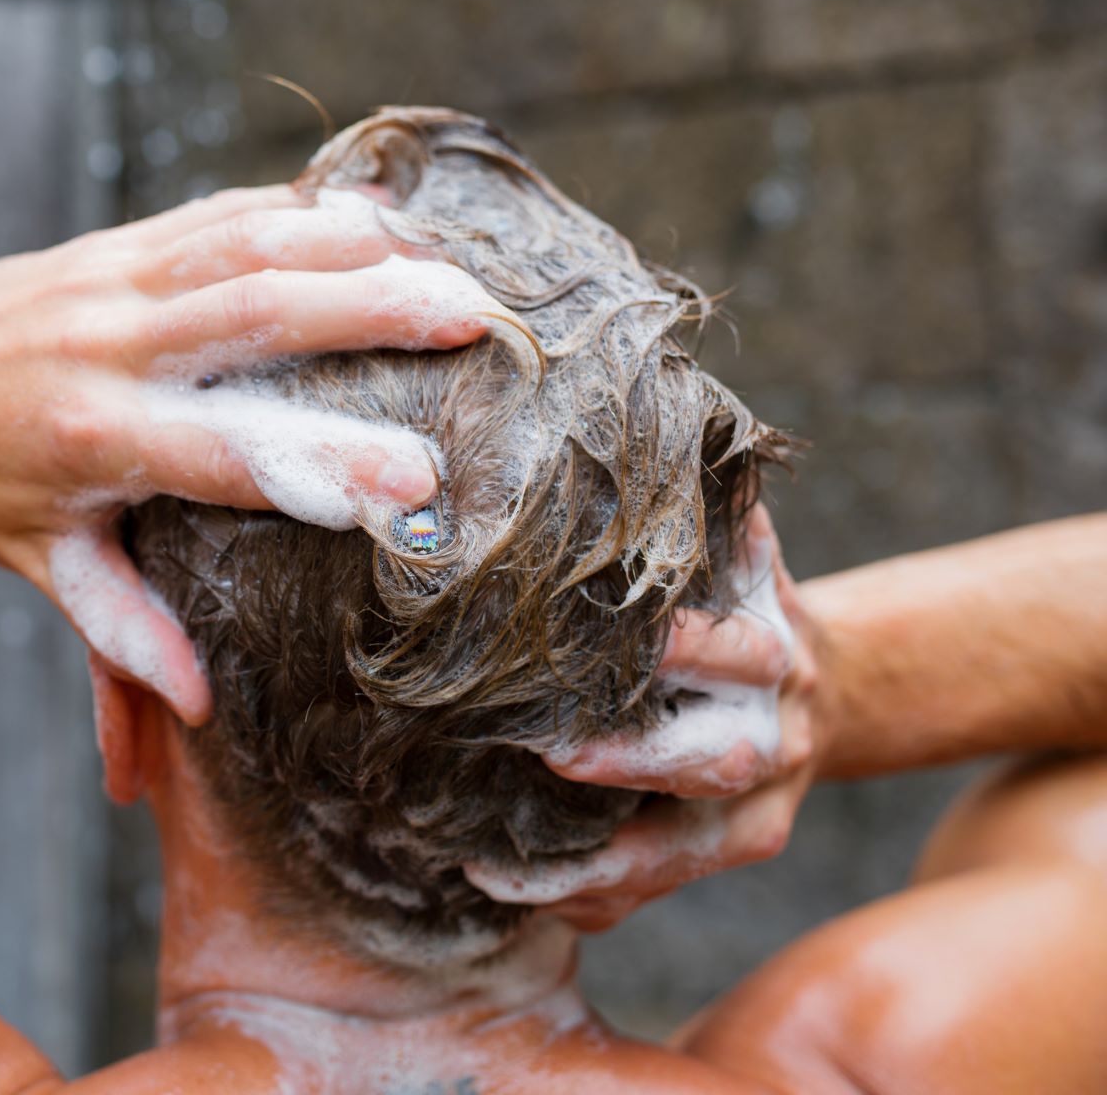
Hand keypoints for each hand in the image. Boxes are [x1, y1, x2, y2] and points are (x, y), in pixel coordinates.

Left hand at [0, 185, 517, 723]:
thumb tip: (202, 713)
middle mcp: (109, 348)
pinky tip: (365, 211)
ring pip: (246, 246)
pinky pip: (214, 215)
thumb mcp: (39, 566)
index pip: (234, 454)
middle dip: (376, 311)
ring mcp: (110, 282)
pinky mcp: (109, 245)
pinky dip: (294, 207)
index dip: (329, 465)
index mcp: (98, 441)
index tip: (422, 479)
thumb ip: (120, 636)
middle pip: (260, 317)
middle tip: (480, 316)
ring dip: (352, 245)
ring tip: (448, 254)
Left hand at [529, 505, 828, 930]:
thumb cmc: (738, 605)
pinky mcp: (740, 851)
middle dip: (636, 762)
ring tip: (492, 874)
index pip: (735, 649)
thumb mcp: (735, 551)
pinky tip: (522, 897)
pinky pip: (667, 889)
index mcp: (774, 644)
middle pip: (718, 759)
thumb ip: (695, 511)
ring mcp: (765, 802)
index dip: (685, 648)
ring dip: (595, 866)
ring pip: (689, 850)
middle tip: (550, 755)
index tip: (622, 643)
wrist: (827, 688)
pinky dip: (599, 902)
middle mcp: (776, 727)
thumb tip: (640, 416)